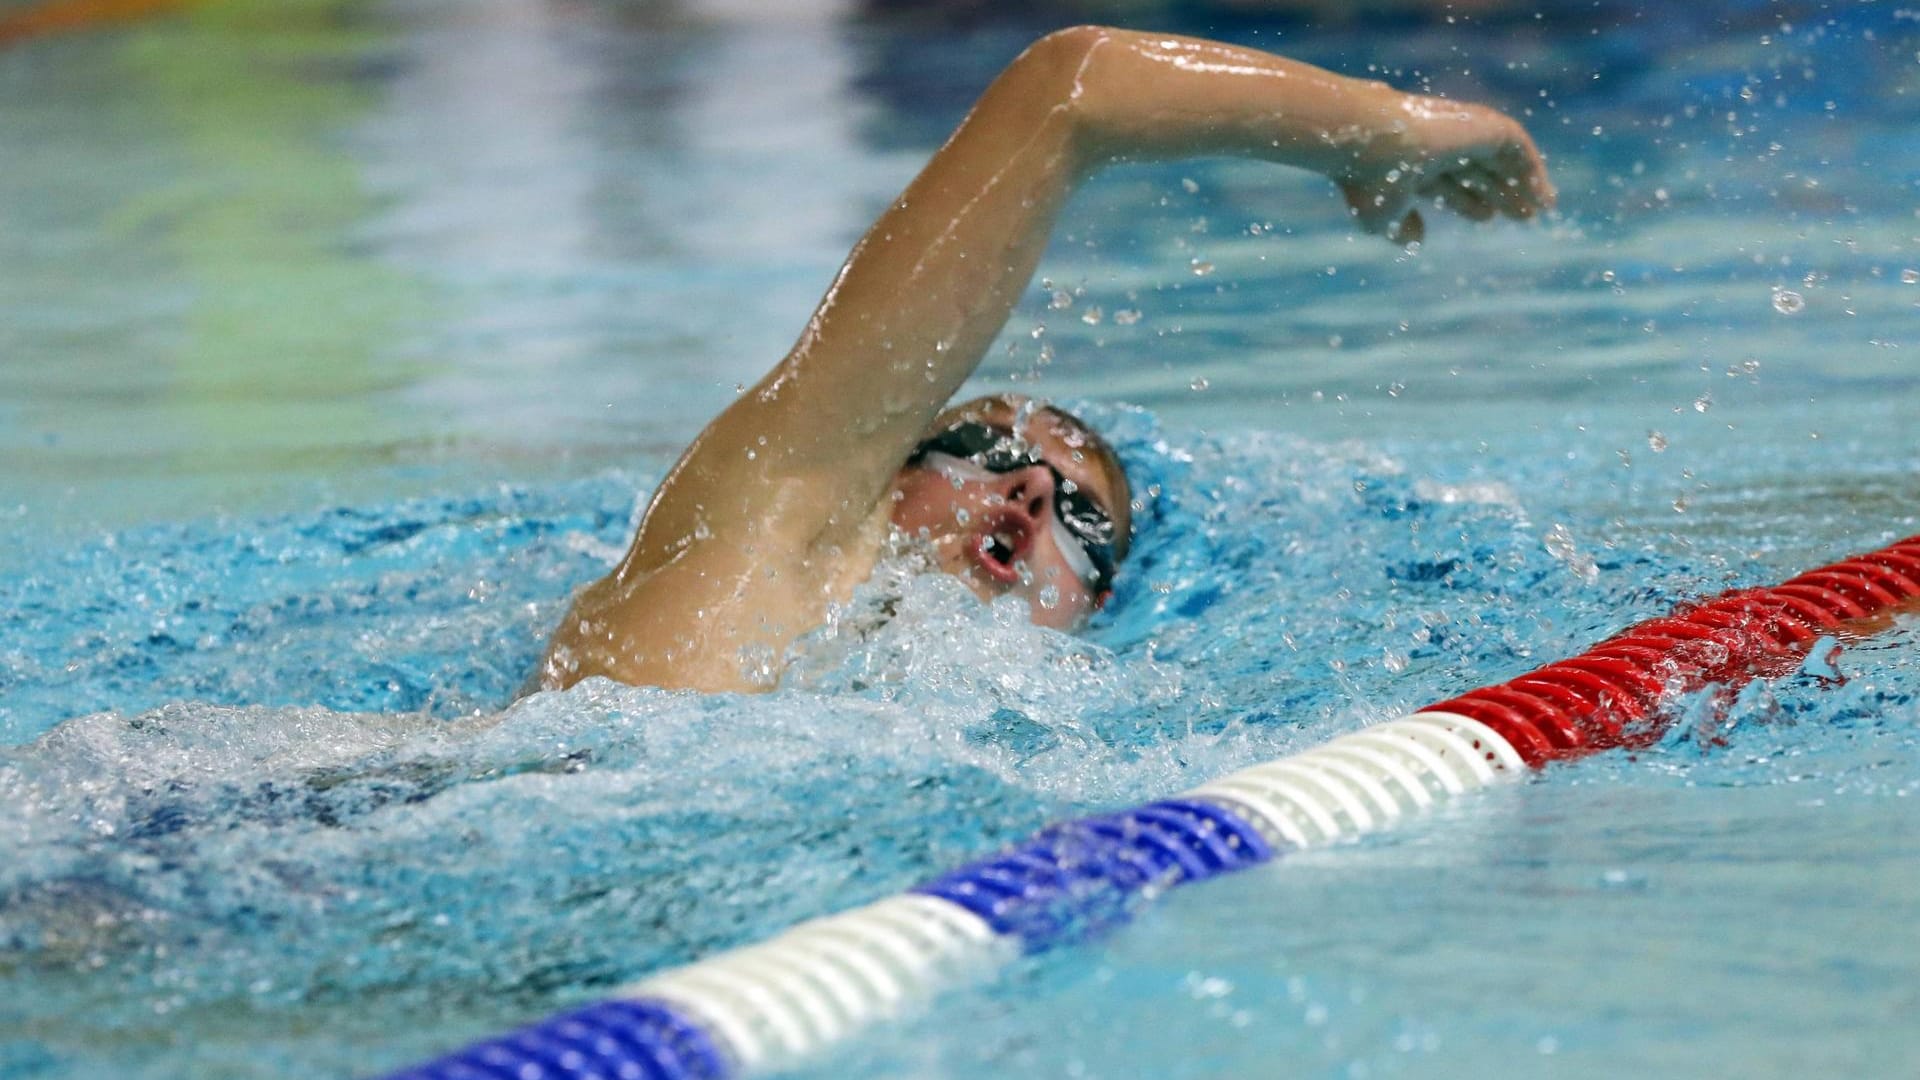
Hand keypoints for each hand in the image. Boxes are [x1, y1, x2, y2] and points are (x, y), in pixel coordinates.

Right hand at [1338, 95, 1553, 243]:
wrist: (1371, 142)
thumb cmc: (1369, 182)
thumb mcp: (1381, 217)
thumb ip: (1401, 227)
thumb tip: (1416, 240)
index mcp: (1412, 165)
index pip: (1446, 181)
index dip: (1466, 199)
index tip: (1487, 217)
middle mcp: (1437, 146)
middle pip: (1477, 170)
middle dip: (1499, 193)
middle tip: (1524, 216)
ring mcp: (1460, 133)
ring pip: (1499, 158)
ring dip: (1522, 182)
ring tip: (1544, 207)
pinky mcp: (1482, 126)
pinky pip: (1517, 147)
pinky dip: (1532, 169)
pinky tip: (1544, 196)